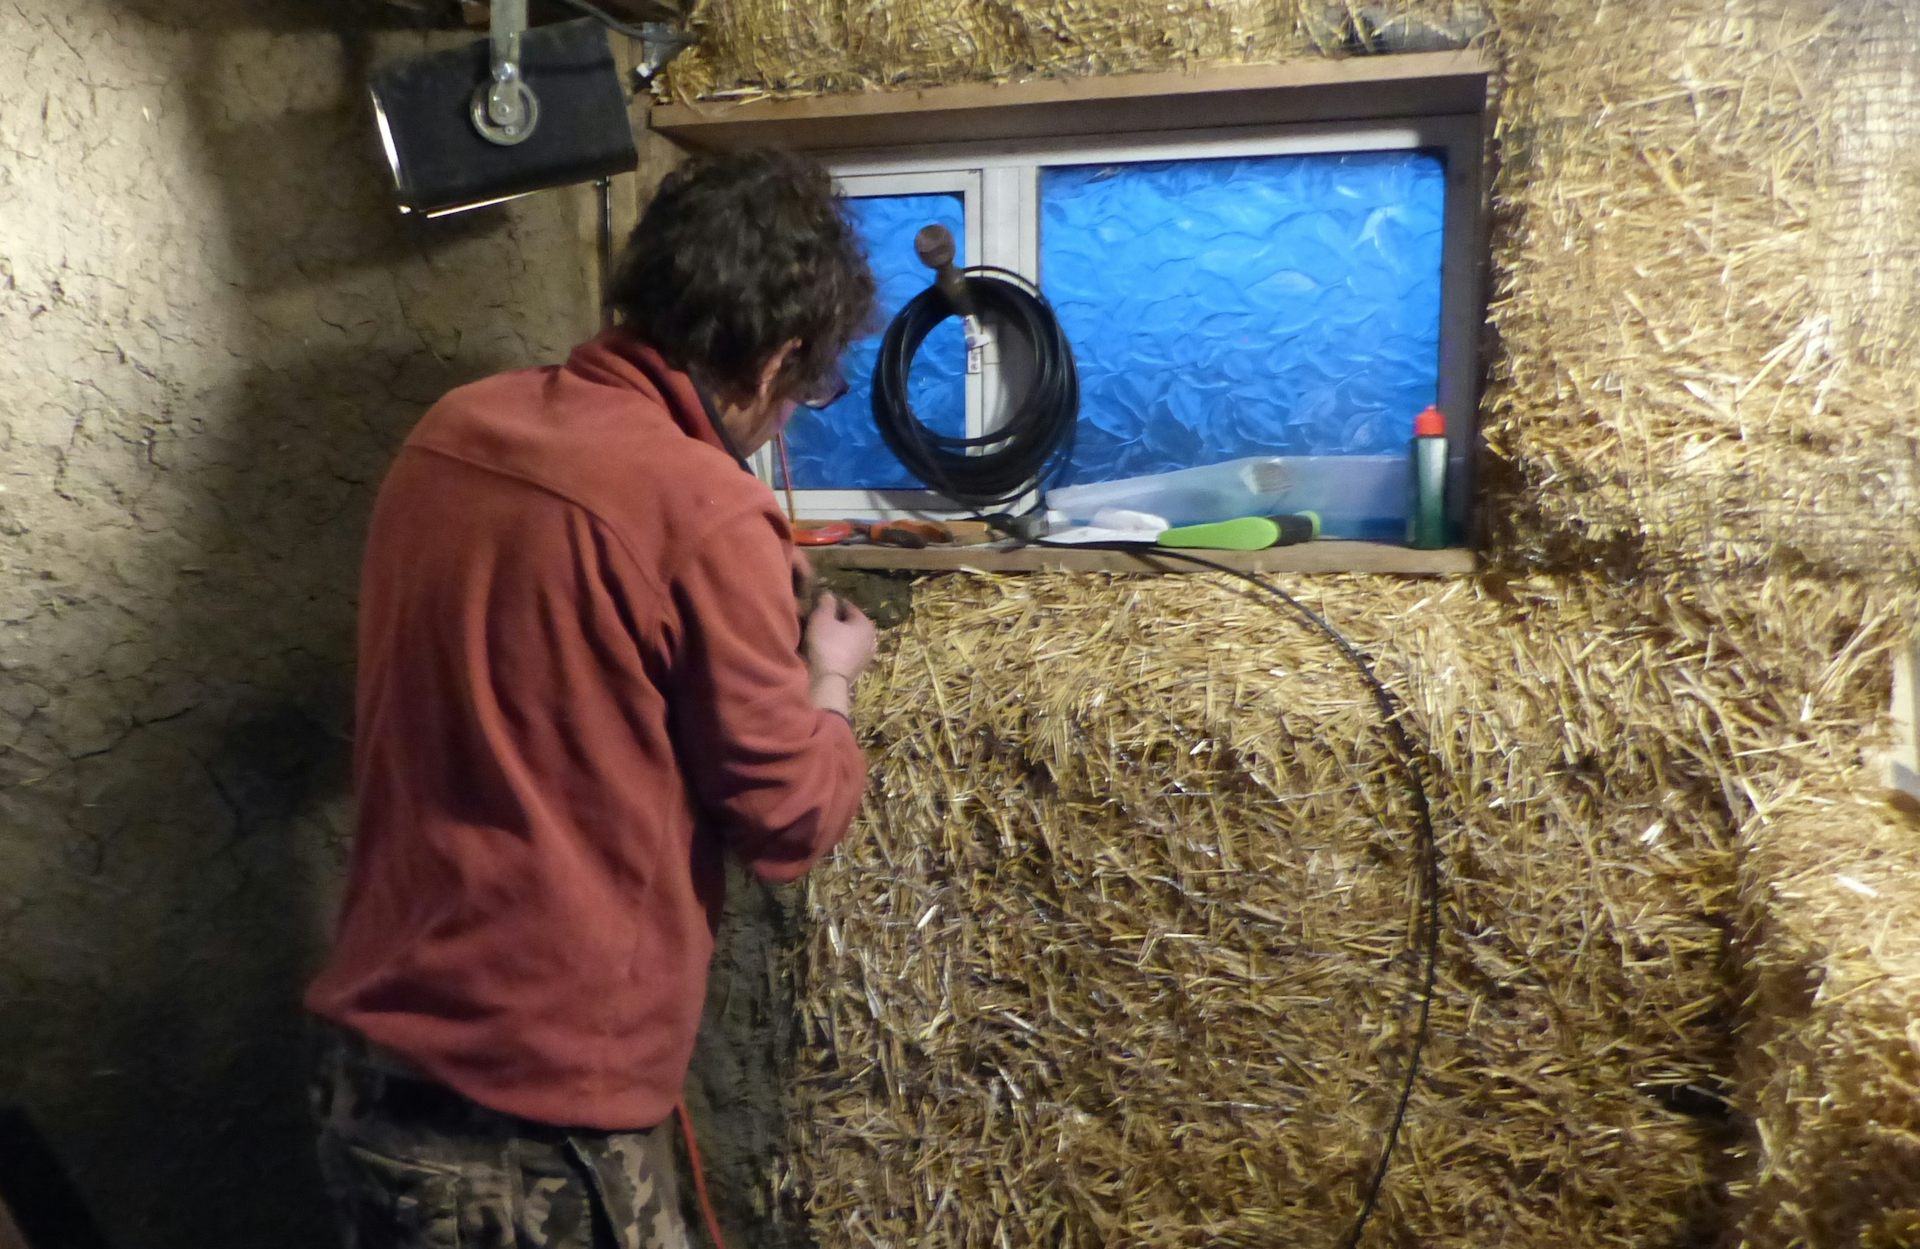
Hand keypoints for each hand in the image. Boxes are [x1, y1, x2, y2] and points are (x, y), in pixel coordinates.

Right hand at [804, 593, 875, 712]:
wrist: (828, 681)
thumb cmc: (826, 645)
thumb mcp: (822, 618)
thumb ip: (826, 603)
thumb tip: (829, 594)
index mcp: (865, 623)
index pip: (848, 606)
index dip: (832, 603)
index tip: (819, 603)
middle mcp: (871, 638)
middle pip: (850, 623)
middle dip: (835, 620)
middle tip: (817, 619)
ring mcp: (865, 655)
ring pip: (848, 638)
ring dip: (836, 635)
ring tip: (819, 634)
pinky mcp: (857, 669)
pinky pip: (846, 651)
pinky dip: (837, 648)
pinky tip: (824, 649)